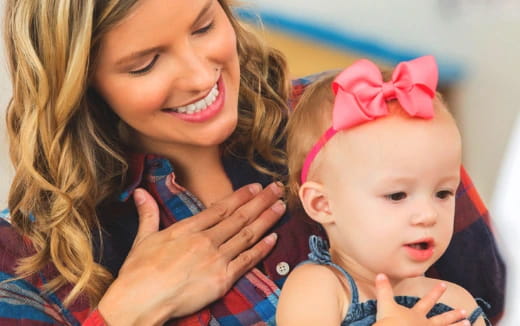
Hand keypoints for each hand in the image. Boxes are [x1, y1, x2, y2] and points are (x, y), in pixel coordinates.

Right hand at [97, 183, 284, 325]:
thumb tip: (140, 193)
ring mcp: (216, 259)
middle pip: (239, 217)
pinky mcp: (222, 279)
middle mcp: (205, 240)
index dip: (241, 196)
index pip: (220, 208)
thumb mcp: (142, 239)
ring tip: (280, 206)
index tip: (255, 187)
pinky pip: (247, 261)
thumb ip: (148, 214)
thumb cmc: (138, 273)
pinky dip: (262, 249)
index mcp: (188, 229)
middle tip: (277, 188)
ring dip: (266, 219)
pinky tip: (274, 237)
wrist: (141, 300)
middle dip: (261, 201)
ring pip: (247, 235)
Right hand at [374, 274, 469, 325]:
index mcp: (416, 315)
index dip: (435, 293)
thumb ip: (383, 290)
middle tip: (464, 312)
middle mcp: (425, 325)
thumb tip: (380, 274)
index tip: (444, 285)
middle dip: (453, 315)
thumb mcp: (384, 305)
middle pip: (442, 319)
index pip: (427, 301)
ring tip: (469, 324)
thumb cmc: (389, 323)